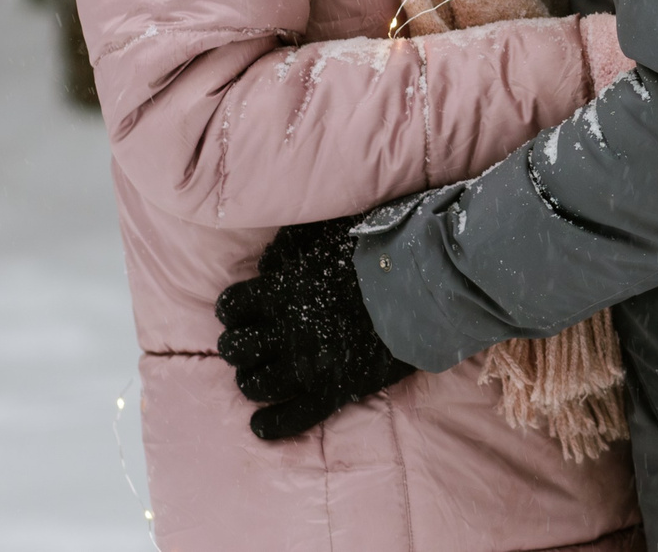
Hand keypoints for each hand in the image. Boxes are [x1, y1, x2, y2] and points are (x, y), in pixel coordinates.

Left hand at [215, 216, 414, 439]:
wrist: (424, 284)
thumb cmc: (378, 251)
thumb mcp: (328, 233)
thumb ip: (293, 246)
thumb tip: (266, 263)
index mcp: (283, 290)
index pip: (233, 306)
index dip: (233, 311)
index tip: (240, 313)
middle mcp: (288, 330)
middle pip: (238, 348)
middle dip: (237, 348)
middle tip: (248, 348)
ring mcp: (309, 364)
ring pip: (257, 384)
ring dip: (251, 381)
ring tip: (258, 378)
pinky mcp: (335, 390)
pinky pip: (292, 417)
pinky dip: (272, 425)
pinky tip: (261, 424)